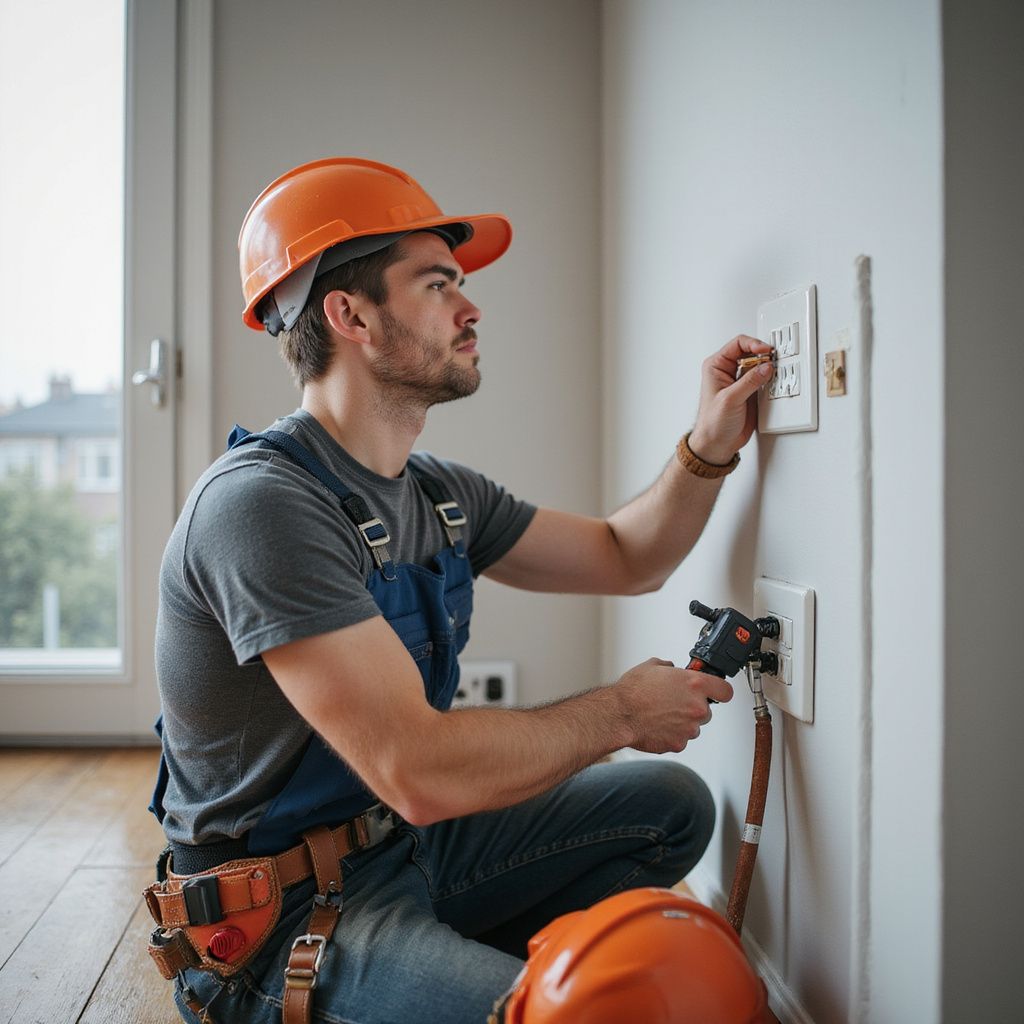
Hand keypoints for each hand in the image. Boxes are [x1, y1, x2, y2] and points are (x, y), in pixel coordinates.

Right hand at [614, 657, 733, 753]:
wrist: (619, 715)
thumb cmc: (632, 692)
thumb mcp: (652, 666)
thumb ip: (669, 667)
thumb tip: (671, 669)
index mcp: (695, 684)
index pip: (725, 690)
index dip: (719, 690)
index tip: (715, 691)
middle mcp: (697, 707)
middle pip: (707, 710)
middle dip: (693, 707)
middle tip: (675, 702)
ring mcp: (690, 728)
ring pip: (694, 726)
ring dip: (683, 722)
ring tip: (662, 714)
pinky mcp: (680, 743)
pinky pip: (681, 739)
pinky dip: (672, 734)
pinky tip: (657, 725)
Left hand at [688, 335, 773, 464]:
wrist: (717, 444)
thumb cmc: (712, 423)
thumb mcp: (731, 399)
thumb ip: (750, 381)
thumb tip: (766, 367)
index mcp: (716, 366)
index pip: (737, 344)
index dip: (754, 344)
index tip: (766, 351)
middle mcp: (727, 371)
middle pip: (750, 352)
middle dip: (763, 355)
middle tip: (774, 361)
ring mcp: (739, 381)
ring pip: (758, 365)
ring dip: (767, 367)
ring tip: (776, 371)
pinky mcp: (749, 391)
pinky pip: (762, 379)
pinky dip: (770, 379)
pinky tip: (773, 382)